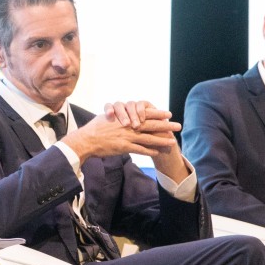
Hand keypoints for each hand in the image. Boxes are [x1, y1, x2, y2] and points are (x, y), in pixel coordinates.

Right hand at [64, 100, 183, 168]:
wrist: (86, 140)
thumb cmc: (94, 128)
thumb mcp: (107, 117)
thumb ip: (117, 116)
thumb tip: (122, 115)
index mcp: (125, 117)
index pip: (145, 114)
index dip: (158, 114)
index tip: (168, 113)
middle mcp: (128, 126)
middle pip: (150, 125)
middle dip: (165, 125)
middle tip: (178, 125)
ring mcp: (127, 137)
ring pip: (148, 138)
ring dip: (162, 140)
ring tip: (173, 141)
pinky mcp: (124, 147)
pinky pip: (140, 149)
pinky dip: (150, 151)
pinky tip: (158, 151)